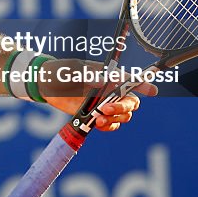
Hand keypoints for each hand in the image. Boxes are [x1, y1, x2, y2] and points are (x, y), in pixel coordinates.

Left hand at [36, 58, 157, 131]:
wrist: (45, 84)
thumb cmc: (61, 71)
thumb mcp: (74, 69)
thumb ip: (89, 74)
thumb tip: (103, 80)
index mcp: (109, 75)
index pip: (131, 80)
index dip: (144, 85)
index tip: (152, 91)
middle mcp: (110, 90)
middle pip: (131, 102)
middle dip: (123, 107)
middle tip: (106, 109)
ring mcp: (104, 104)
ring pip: (124, 115)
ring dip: (115, 119)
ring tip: (97, 118)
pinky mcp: (95, 116)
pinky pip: (111, 125)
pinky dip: (108, 127)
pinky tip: (97, 124)